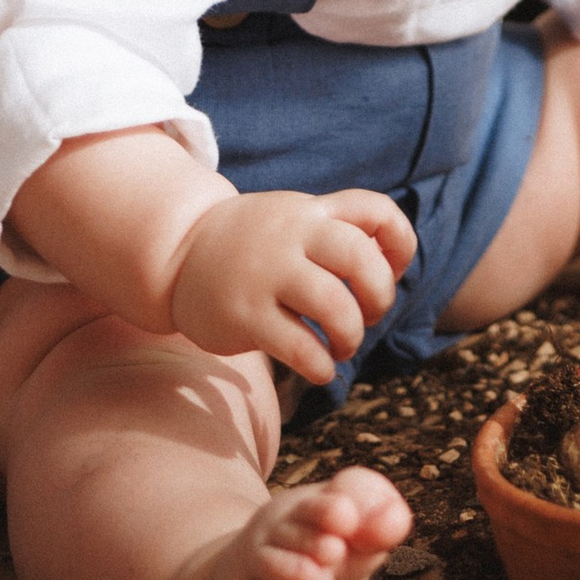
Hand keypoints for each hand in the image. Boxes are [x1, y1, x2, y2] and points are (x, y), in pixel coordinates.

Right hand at [171, 186, 417, 380]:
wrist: (178, 253)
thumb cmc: (254, 243)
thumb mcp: (295, 218)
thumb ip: (338, 231)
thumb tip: (392, 268)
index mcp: (311, 211)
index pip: (376, 211)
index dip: (401, 244)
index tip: (392, 270)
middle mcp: (291, 236)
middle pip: (361, 258)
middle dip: (380, 295)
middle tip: (369, 315)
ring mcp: (266, 274)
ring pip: (334, 305)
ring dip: (351, 336)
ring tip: (343, 347)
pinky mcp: (244, 315)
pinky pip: (299, 346)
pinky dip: (321, 365)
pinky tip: (320, 368)